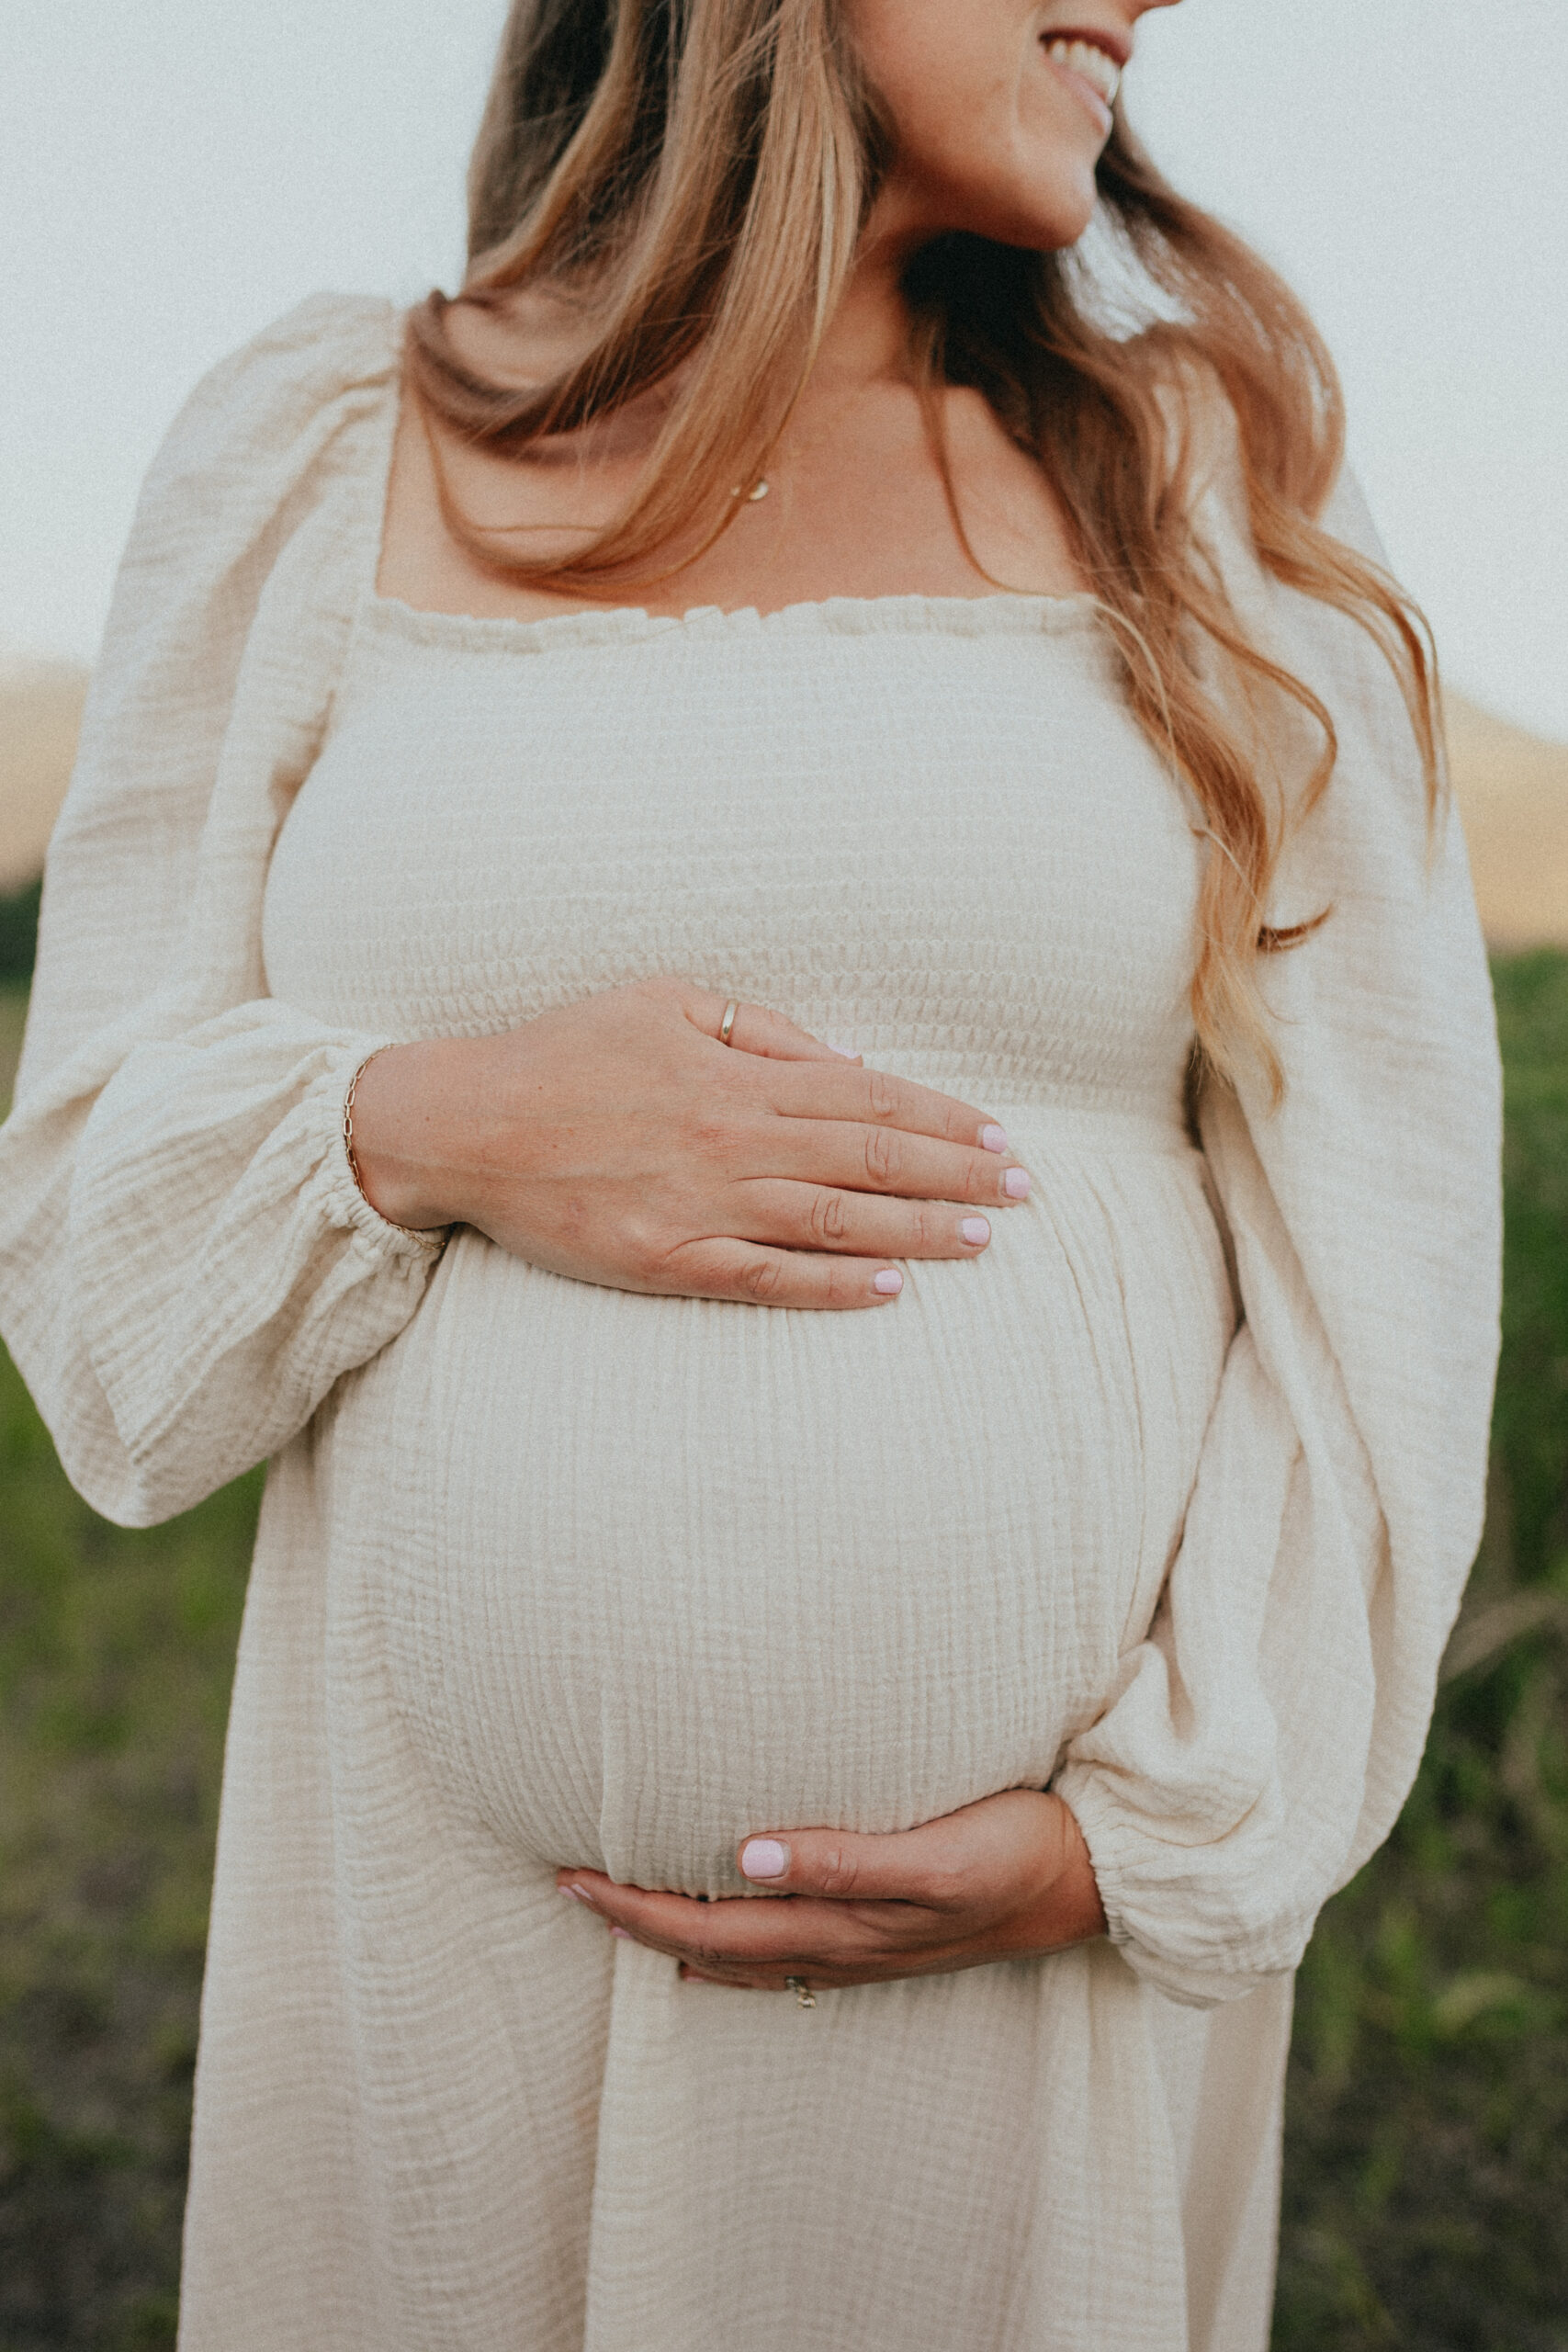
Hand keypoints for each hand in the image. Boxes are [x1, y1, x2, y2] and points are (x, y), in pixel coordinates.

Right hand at [346, 977, 1030, 1308]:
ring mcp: (700, 1204)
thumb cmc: (564, 1052)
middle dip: (955, 1174)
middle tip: (1024, 1192)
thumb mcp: (663, 1001)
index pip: (866, 1095)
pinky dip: (830, 1287)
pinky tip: (888, 1291)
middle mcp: (730, 1137)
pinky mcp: (666, 1260)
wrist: (465, 1123)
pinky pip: (764, 1278)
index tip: (1000, 1136)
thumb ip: (760, 1029)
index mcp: (735, 1072)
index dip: (942, 1117)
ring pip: (833, 1221)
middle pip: (868, 1158)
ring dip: (916, 1232)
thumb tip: (849, 1058)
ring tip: (982, 1239)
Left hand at [555, 1789, 1105, 1989]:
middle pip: (711, 1947)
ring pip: (743, 1956)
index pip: (708, 1927)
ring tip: (621, 1913)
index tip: (572, 1877)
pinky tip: (725, 1938)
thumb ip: (847, 1858)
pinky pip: (784, 1952)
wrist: (1098, 1877)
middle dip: (634, 1922)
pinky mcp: (887, 1932)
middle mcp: (841, 1945)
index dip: (635, 1909)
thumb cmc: (1023, 1849)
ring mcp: (864, 1947)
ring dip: (675, 1937)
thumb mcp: (941, 1855)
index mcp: (841, 1925)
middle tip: (567, 1885)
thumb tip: (746, 1854)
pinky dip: (734, 1947)